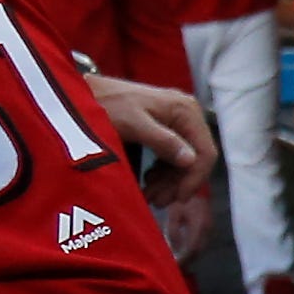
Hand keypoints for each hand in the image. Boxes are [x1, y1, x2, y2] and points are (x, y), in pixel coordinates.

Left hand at [90, 71, 213, 259]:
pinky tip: (147, 180)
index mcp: (186, 111)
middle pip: (195, 159)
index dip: (195, 178)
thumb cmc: (108, 103)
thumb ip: (163, 141)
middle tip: (156, 201)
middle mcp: (187, 115)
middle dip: (177, 183)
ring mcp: (177, 122)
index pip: (205, 152)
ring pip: (183, 161)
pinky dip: (162, 172)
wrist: (88, 92)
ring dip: (169, 182)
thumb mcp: (134, 124)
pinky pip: (171, 156)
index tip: (179, 198)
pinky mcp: (165, 129)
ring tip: (149, 195)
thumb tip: (191, 160)